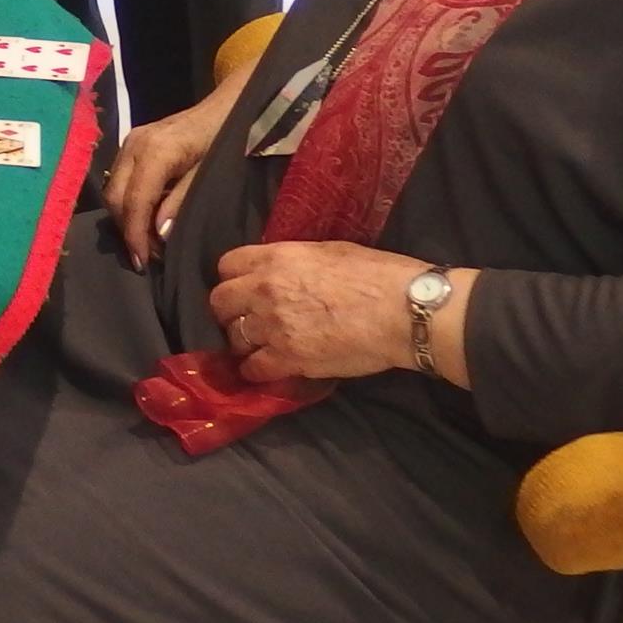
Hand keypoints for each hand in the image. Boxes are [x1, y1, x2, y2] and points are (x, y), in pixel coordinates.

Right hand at [104, 88, 234, 270]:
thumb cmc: (224, 138)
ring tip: (149, 241)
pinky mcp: (131, 144)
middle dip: (128, 230)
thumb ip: (182, 200)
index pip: (133, 201)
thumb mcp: (209, 173)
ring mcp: (129, 142)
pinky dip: (128, 203)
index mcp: (155, 152)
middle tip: (150, 257)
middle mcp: (134, 145)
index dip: (134, 235)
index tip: (142, 264)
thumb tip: (159, 234)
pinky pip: (119, 179)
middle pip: (115, 197)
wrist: (226, 106)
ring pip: (113, 189)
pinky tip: (146, 217)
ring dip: (126, 218)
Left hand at [209, 242, 426, 383]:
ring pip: (234, 337)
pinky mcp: (288, 359)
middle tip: (246, 319)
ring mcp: (273, 326)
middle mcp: (264, 289)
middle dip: (229, 311)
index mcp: (275, 257)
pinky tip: (266, 369)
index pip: (226, 265)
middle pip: (219, 302)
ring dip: (244, 342)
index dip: (234, 278)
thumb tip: (281, 272)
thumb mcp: (326, 251)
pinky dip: (256, 371)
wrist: (402, 310)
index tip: (244, 288)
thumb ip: (293, 261)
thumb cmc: (375, 274)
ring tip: (260, 346)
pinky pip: (253, 369)